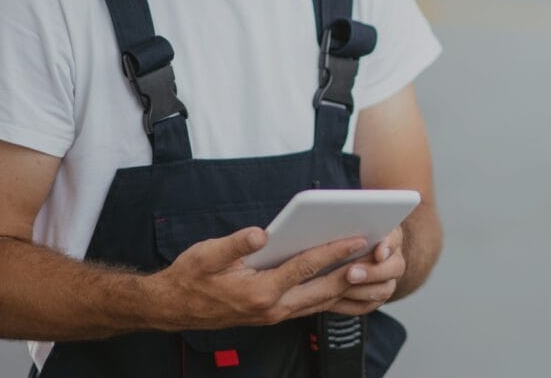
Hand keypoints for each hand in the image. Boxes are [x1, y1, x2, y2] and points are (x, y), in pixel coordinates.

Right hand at [149, 227, 366, 330]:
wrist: (173, 307)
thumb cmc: (190, 277)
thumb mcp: (206, 254)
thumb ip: (236, 244)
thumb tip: (261, 235)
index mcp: (259, 293)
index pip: (305, 268)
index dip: (333, 251)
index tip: (356, 238)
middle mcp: (272, 309)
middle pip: (322, 290)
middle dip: (352, 272)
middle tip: (377, 254)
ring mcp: (275, 315)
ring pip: (320, 303)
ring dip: (346, 286)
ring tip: (369, 266)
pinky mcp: (274, 315)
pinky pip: (311, 307)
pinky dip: (331, 296)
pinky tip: (345, 282)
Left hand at [329, 225, 405, 315]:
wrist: (351, 253)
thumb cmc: (349, 235)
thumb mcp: (351, 226)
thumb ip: (350, 226)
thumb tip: (336, 221)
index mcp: (390, 236)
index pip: (395, 239)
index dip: (388, 247)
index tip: (378, 253)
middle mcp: (393, 259)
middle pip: (395, 268)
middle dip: (372, 272)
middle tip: (351, 273)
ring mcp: (387, 280)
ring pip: (384, 290)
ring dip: (360, 291)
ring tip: (339, 289)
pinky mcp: (375, 299)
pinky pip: (367, 306)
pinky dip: (349, 305)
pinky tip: (332, 301)